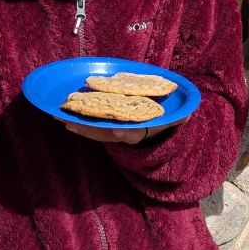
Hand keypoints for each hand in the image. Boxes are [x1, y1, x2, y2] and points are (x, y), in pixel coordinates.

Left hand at [65, 116, 188, 143]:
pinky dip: (80, 123)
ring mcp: (115, 133)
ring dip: (78, 126)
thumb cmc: (164, 120)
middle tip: (71, 123)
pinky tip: (66, 117)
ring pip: (95, 131)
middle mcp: (126, 135)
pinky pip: (92, 127)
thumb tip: (187, 115)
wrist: (158, 130)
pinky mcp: (107, 128)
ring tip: (61, 118)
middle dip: (88, 129)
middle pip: (105, 133)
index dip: (124, 133)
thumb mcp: (175, 118)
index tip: (116, 131)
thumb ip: (179, 117)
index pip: (133, 134)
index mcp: (142, 131)